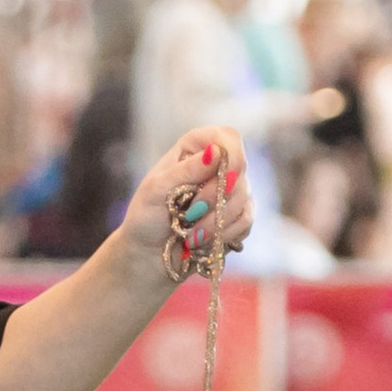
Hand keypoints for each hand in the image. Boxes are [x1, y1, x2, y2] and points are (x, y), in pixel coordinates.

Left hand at [118, 127, 255, 279]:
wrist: (148, 252)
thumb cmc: (146, 216)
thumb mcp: (156, 190)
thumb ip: (186, 170)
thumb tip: (216, 152)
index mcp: (195, 148)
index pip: (229, 138)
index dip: (231, 156)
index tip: (219, 177)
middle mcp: (217, 165)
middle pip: (238, 172)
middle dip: (215, 198)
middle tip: (189, 215)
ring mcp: (230, 191)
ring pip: (242, 199)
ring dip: (216, 222)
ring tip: (191, 237)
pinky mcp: (236, 217)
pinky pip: (245, 222)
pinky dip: (225, 234)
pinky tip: (204, 242)